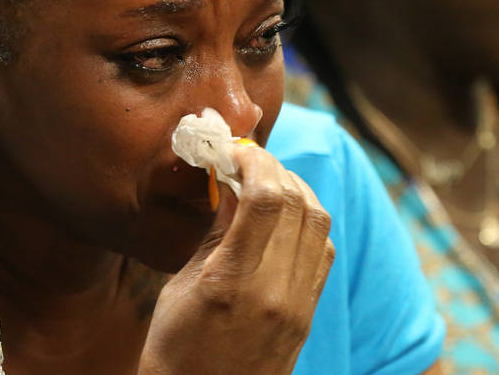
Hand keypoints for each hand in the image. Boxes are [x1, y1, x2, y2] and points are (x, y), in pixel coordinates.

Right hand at [139, 142, 334, 374]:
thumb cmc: (174, 349)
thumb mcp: (179, 286)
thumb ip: (214, 231)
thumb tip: (232, 179)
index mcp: (231, 283)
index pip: (265, 199)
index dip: (255, 161)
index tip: (236, 150)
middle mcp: (275, 292)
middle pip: (297, 202)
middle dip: (274, 168)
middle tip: (250, 158)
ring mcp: (299, 304)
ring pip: (319, 221)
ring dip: (297, 188)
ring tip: (268, 180)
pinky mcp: (310, 313)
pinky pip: (324, 249)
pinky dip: (309, 220)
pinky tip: (284, 215)